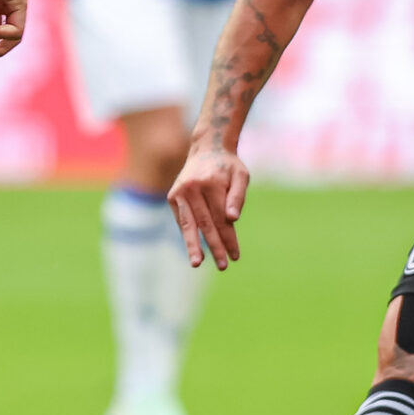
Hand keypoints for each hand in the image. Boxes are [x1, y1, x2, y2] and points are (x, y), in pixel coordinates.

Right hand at [170, 139, 249, 269]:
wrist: (206, 149)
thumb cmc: (227, 166)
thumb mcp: (241, 176)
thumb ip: (238, 197)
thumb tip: (233, 219)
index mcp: (211, 183)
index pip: (222, 218)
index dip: (229, 238)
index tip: (235, 256)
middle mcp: (192, 188)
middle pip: (205, 224)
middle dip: (214, 246)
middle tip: (222, 266)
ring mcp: (180, 192)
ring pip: (189, 224)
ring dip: (193, 245)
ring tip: (197, 263)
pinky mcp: (172, 196)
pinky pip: (182, 220)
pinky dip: (188, 234)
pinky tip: (194, 249)